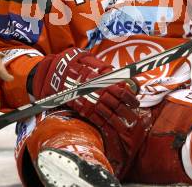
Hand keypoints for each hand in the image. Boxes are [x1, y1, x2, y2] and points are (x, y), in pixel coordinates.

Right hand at [32, 48, 145, 177]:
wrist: (56, 72)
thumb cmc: (77, 63)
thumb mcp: (94, 61)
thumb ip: (108, 69)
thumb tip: (123, 75)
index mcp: (104, 79)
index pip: (123, 91)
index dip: (132, 97)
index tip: (136, 102)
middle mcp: (99, 92)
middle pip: (118, 105)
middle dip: (128, 112)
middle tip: (134, 116)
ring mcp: (91, 102)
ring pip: (109, 115)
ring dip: (119, 122)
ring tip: (126, 126)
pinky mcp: (83, 109)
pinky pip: (96, 120)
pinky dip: (105, 126)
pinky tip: (111, 130)